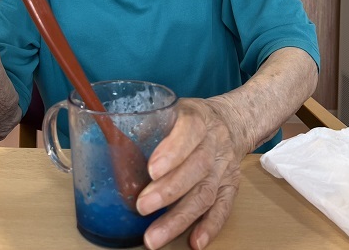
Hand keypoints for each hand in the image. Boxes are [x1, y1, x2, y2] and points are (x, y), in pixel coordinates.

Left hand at [137, 98, 243, 249]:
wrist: (231, 122)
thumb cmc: (192, 119)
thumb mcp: (172, 110)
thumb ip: (150, 125)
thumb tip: (117, 146)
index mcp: (198, 118)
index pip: (189, 132)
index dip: (172, 151)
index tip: (151, 170)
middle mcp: (214, 142)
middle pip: (197, 167)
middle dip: (168, 190)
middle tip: (143, 207)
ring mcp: (224, 166)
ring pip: (206, 192)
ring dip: (181, 217)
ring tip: (155, 237)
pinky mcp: (231, 186)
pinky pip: (223, 207)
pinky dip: (210, 226)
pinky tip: (195, 241)